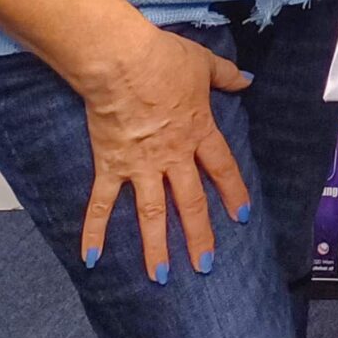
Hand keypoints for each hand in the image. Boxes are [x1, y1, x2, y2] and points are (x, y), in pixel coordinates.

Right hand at [77, 22, 253, 281]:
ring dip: (155, 247)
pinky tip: (90, 259)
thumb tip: (246, 79)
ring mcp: (140, 166)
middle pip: (190, 202)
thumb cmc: (164, 60)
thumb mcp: (205, 63)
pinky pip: (100, 204)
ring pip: (152, 214)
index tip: (240, 217)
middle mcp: (173, 157)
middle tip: (205, 267)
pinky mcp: (109, 166)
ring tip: (159, 278)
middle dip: (199, 236)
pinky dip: (93, 231)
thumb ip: (226, 75)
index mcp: (199, 132)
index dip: (233, 193)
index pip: (222, 169)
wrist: (123, 62)